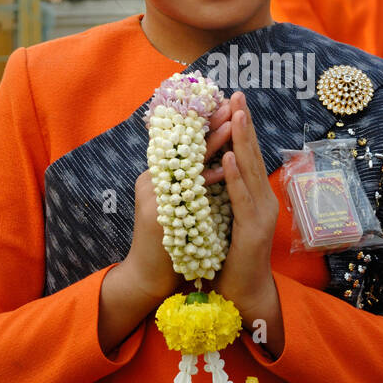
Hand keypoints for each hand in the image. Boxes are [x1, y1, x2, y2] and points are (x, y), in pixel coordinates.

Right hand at [122, 100, 234, 301]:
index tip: (229, 106)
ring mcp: (152, 196)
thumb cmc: (170, 242)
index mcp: (159, 176)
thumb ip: (191, 183)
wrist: (147, 277)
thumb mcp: (180, 204)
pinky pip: (185, 192)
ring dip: (213, 143)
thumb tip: (214, 162)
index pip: (186, 143)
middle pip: (186, 145)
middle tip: (234, 104)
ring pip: (187, 162)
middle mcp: (152, 180)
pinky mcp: (156, 214)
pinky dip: (206, 180)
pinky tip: (223, 168)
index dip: (207, 123)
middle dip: (213, 124)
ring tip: (234, 124)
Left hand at [213, 91, 278, 314]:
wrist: (242, 294)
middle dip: (244, 124)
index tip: (232, 101)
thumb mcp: (222, 217)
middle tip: (237, 95)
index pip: (247, 155)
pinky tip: (227, 158)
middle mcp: (263, 200)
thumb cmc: (228, 258)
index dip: (241, 128)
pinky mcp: (253, 230)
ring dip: (242, 141)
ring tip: (236, 114)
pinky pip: (242, 199)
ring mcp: (261, 214)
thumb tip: (208, 166)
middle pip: (252, 155)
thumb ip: (221, 193)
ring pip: (250, 171)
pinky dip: (235, 177)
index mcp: (255, 195)